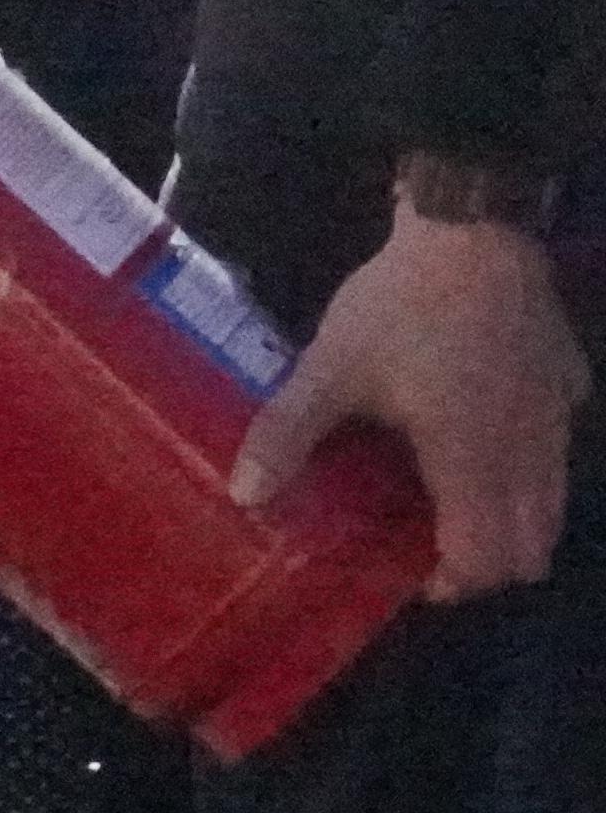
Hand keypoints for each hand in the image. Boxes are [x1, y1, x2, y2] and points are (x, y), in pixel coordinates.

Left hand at [237, 200, 585, 598]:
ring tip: (455, 506)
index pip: (487, 558)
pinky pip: (558, 446)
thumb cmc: (402, 306)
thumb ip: (288, 435)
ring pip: (552, 500)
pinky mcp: (567, 381)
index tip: (414, 577)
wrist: (474, 230)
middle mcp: (528, 451)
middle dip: (489, 561)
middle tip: (433, 548)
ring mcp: (557, 417)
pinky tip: (486, 443)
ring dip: (513, 520)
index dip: (455, 582)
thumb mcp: (330, 370)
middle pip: (532, 544)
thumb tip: (244, 496)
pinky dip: (530, 467)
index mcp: (472, 461)